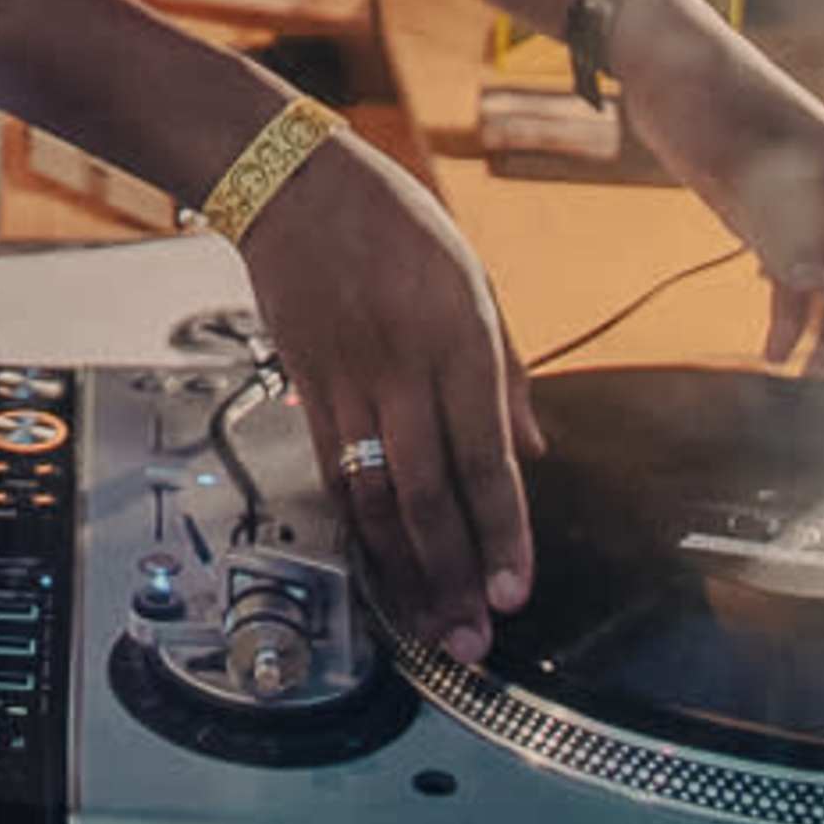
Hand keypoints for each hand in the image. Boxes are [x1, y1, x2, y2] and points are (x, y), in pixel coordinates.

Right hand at [234, 118, 543, 664]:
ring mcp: (347, 381)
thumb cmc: (392, 222)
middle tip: (472, 639)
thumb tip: (531, 452)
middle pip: (429, 495)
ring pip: (375, 496)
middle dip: (453, 577)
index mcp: (460, 339)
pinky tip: (376, 566)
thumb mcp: (475, 280)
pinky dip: (358, 528)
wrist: (292, 184)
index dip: (502, 535)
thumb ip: (508, 373)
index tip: (515, 592)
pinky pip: (333, 471)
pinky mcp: (306, 385)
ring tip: (428, 626)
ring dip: (404, 571)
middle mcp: (404, 369)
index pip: (485, 460)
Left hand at [605, 0, 823, 407]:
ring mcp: (803, 211)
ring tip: (798, 389)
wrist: (659, 58)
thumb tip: (821, 292)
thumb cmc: (708, 96)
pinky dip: (786, 315)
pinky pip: (791, 278)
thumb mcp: (745, 165)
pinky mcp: (764, 215)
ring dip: (820, 342)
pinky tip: (770, 350)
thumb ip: (785, 230)